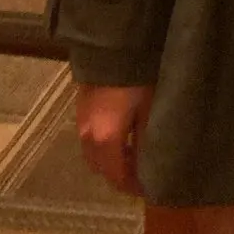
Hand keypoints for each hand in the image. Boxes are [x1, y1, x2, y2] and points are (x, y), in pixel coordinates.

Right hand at [75, 83, 152, 197]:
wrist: (112, 44)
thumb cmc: (136, 77)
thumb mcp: (150, 108)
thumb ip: (148, 142)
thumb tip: (151, 169)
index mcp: (105, 140)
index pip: (117, 177)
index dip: (134, 187)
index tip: (152, 189)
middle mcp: (87, 135)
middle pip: (102, 168)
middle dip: (121, 176)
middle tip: (144, 175)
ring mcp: (81, 121)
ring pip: (94, 154)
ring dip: (112, 160)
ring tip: (135, 155)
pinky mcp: (81, 107)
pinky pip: (90, 138)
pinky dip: (104, 146)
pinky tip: (123, 135)